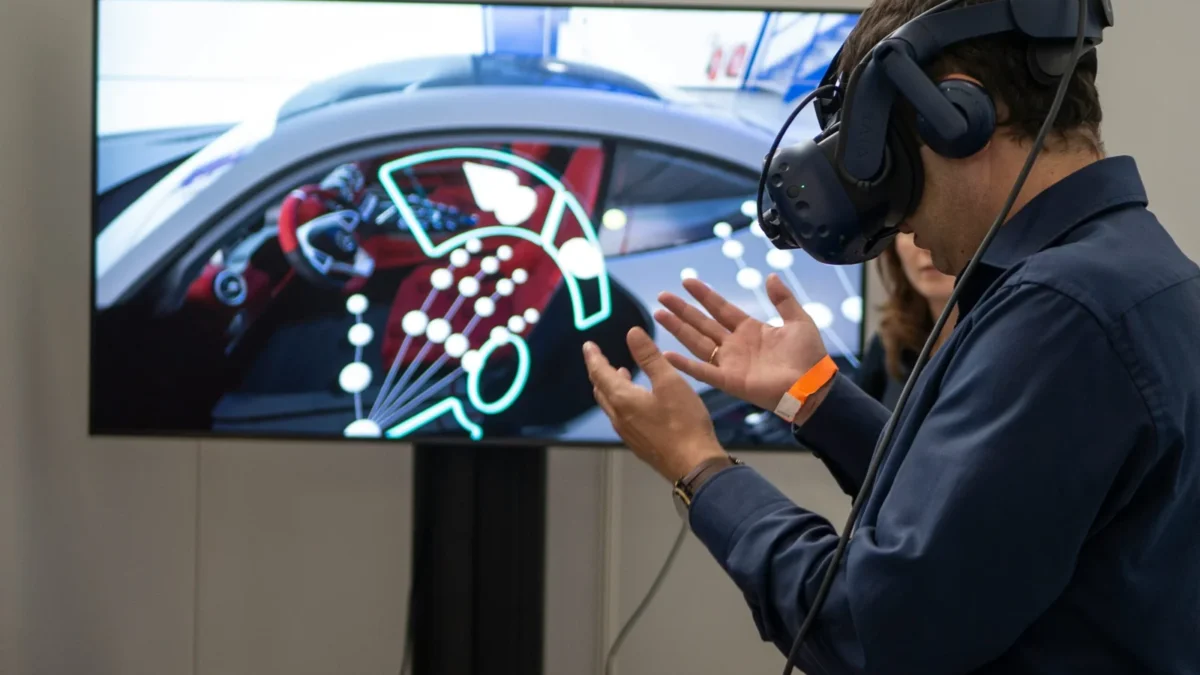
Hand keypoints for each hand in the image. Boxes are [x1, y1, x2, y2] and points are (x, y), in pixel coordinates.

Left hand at [583, 328, 726, 481]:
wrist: (693, 465)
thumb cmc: (683, 422)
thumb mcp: (669, 382)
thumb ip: (649, 356)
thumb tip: (632, 333)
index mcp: (622, 399)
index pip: (600, 373)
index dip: (593, 357)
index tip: (588, 346)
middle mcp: (618, 417)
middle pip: (601, 390)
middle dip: (599, 371)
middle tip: (600, 358)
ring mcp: (627, 433)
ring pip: (610, 405)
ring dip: (610, 387)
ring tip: (620, 373)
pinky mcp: (638, 443)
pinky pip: (620, 417)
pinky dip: (621, 401)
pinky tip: (636, 401)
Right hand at [655, 274, 827, 413]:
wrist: (812, 385)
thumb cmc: (808, 355)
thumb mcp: (798, 320)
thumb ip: (783, 299)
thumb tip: (771, 276)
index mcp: (750, 329)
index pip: (720, 308)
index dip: (704, 295)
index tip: (687, 281)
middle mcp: (734, 344)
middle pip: (702, 323)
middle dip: (682, 310)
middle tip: (662, 296)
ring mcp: (729, 363)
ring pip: (697, 342)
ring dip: (678, 329)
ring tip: (659, 315)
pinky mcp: (728, 380)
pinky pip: (702, 371)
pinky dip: (684, 365)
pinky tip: (667, 355)